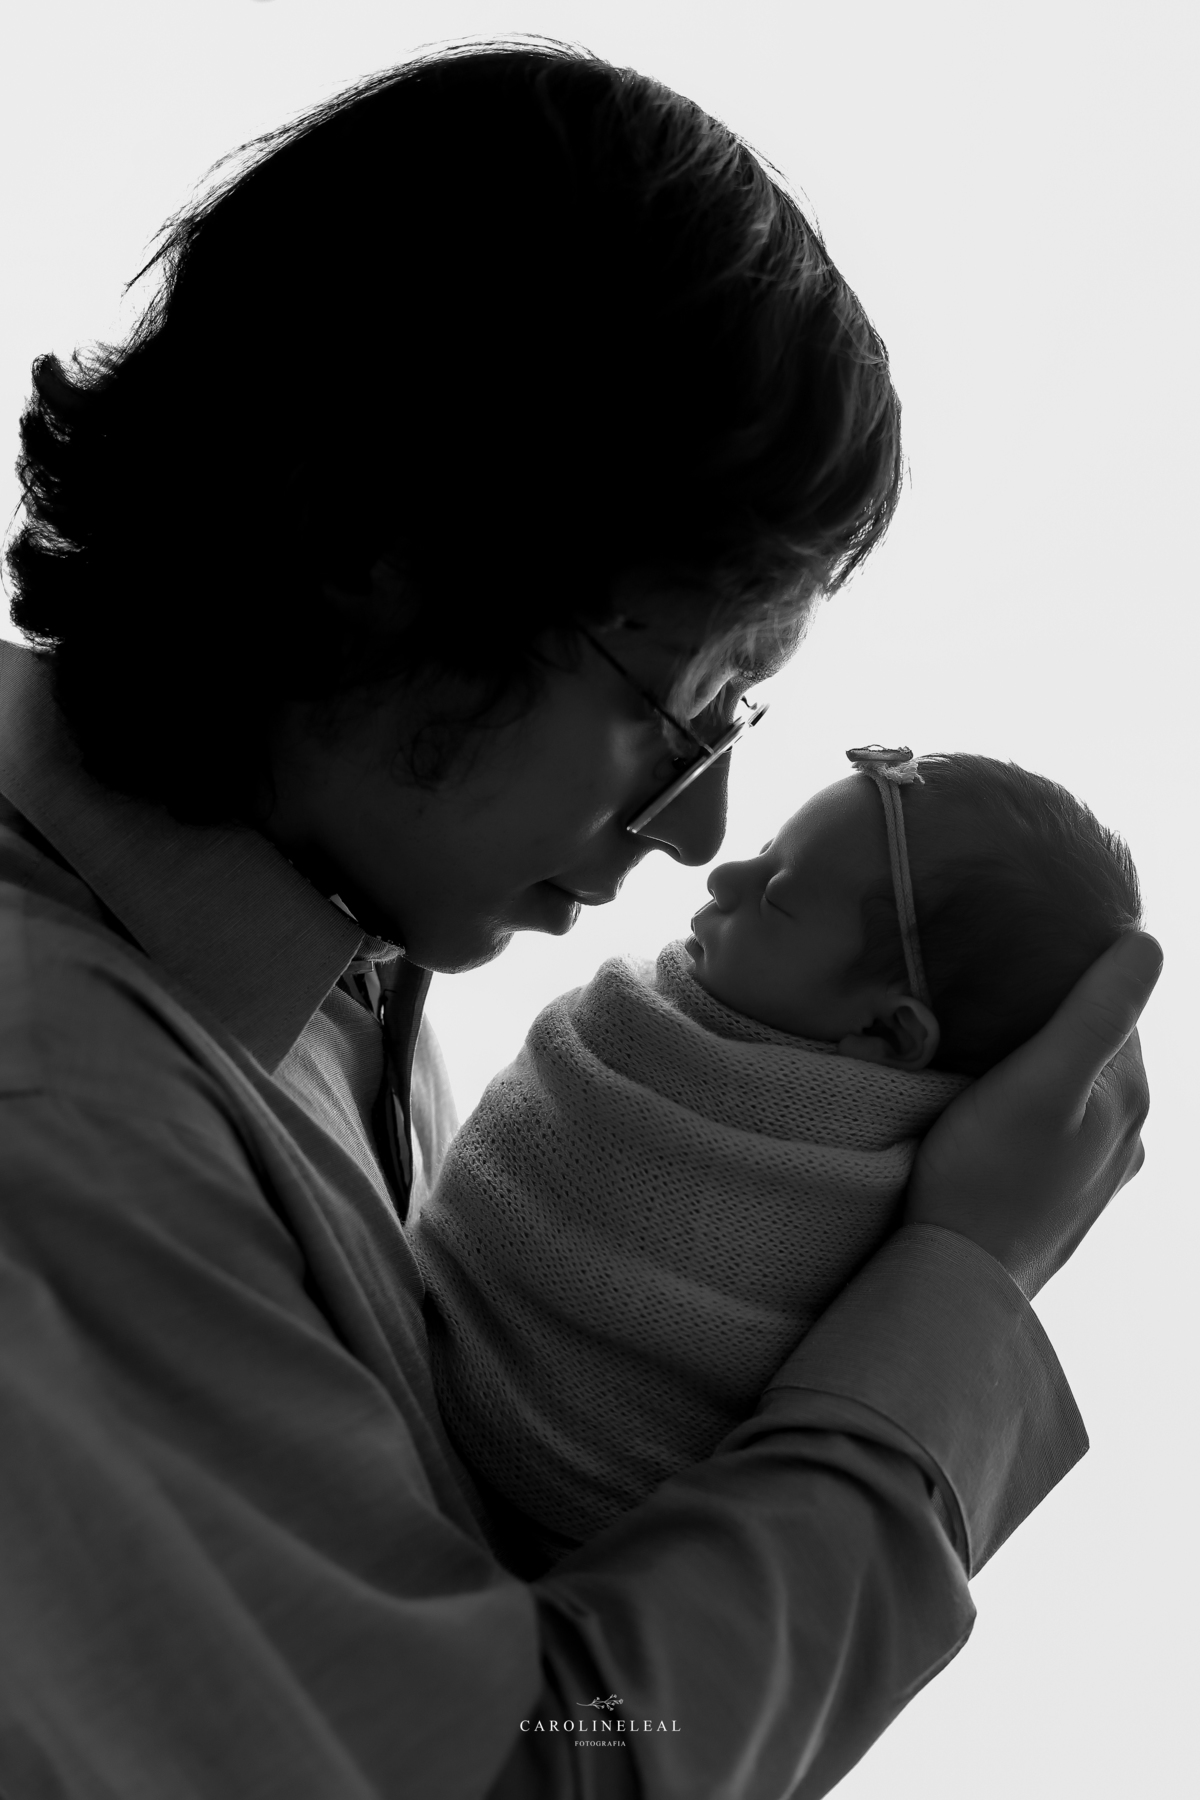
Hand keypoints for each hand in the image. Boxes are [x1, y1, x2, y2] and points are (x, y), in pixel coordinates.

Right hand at [904, 931, 1162, 1298]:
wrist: (956, 1278)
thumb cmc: (987, 1175)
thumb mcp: (1043, 1078)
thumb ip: (1097, 1011)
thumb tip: (1150, 943)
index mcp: (1133, 1096)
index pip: (1115, 1006)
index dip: (1066, 979)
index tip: (1011, 970)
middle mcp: (1130, 1136)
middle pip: (1095, 1048)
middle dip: (1051, 1025)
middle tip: (986, 1011)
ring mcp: (1098, 1175)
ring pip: (1074, 1093)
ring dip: (1039, 1071)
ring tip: (983, 1063)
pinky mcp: (1063, 1201)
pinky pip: (1054, 1134)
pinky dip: (1030, 1114)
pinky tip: (993, 1119)